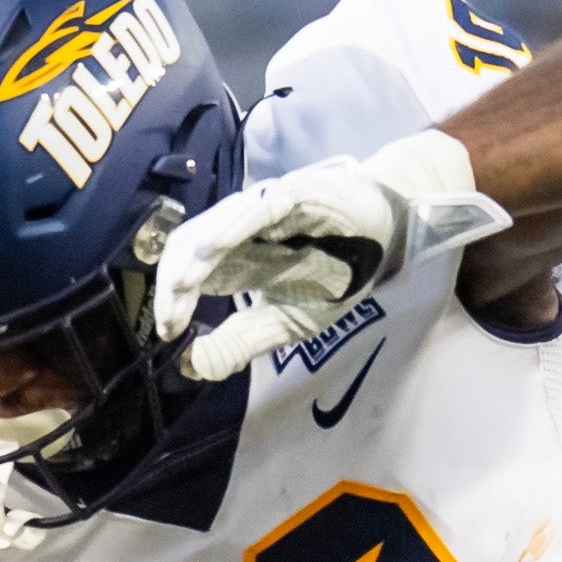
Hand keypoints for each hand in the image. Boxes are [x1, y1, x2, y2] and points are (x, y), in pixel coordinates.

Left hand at [150, 130, 510, 380]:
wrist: (393, 235)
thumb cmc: (341, 270)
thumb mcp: (290, 322)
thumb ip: (243, 341)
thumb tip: (192, 366)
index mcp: (238, 261)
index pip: (191, 274)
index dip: (172, 299)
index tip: (168, 333)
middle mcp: (243, 232)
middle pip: (192, 246)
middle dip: (174, 281)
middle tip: (168, 317)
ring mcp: (265, 211)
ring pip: (217, 225)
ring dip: (193, 255)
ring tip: (177, 283)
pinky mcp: (294, 194)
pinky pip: (258, 209)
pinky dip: (232, 226)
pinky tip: (212, 246)